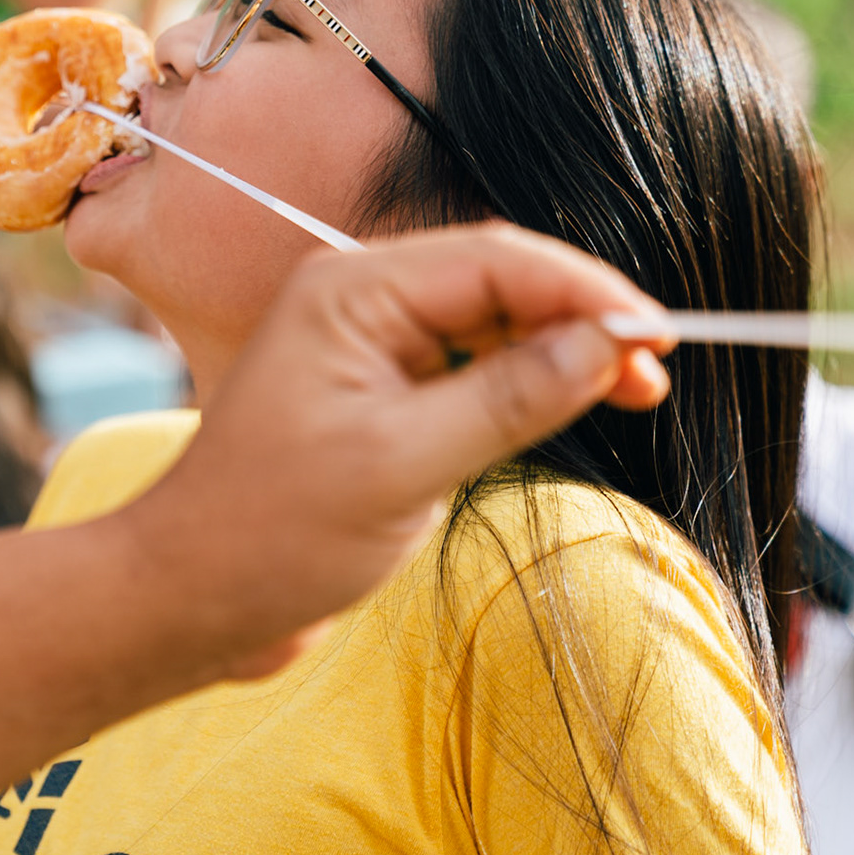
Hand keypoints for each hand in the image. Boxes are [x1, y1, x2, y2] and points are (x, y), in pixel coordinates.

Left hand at [119, 223, 672, 673]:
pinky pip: (463, 364)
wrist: (193, 594)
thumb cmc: (274, 531)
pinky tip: (563, 404)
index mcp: (349, 291)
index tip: (660, 334)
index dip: (585, 290)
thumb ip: (509, 397)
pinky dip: (519, 381)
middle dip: (578, 316)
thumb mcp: (405, 464)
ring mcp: (363, 345)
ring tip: (629, 393)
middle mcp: (355, 300)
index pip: (494, 259)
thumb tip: (605, 345)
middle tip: (654, 372)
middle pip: (495, 280)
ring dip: (555, 350)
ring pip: (485, 322)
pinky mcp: (373, 393)